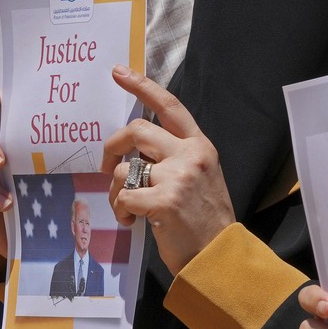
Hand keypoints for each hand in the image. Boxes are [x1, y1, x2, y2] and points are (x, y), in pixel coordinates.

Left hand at [103, 66, 234, 275]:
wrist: (220, 256)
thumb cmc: (206, 219)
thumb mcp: (200, 177)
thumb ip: (175, 157)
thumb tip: (136, 150)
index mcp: (200, 146)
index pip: (170, 107)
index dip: (142, 86)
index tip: (118, 73)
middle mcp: (190, 156)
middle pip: (137, 131)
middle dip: (113, 146)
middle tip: (108, 166)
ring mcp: (177, 178)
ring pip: (125, 169)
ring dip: (115, 189)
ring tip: (125, 207)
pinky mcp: (163, 201)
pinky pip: (123, 196)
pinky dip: (120, 210)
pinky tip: (131, 221)